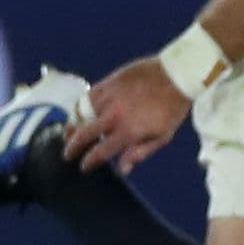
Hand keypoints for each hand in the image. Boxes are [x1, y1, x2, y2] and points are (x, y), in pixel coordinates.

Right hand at [67, 55, 190, 173]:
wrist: (176, 75)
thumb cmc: (172, 107)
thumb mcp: (162, 136)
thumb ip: (140, 153)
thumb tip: (123, 169)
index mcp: (129, 131)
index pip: (101, 151)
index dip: (89, 161)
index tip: (84, 166)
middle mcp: (115, 115)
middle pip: (84, 134)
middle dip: (72, 147)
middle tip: (67, 154)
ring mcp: (109, 97)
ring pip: (81, 114)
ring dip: (72, 126)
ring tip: (68, 134)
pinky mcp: (108, 83)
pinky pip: (87, 97)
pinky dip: (80, 107)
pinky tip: (78, 112)